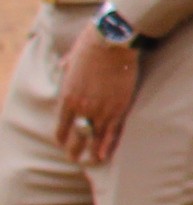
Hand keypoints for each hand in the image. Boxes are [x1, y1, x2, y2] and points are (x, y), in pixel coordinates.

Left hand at [53, 30, 136, 164]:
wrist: (112, 43)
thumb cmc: (90, 46)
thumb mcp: (70, 59)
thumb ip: (66, 68)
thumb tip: (62, 67)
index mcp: (67, 97)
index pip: (60, 125)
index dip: (61, 137)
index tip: (62, 143)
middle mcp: (82, 108)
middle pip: (75, 136)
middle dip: (73, 150)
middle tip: (74, 158)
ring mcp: (101, 110)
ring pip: (93, 138)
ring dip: (90, 152)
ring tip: (90, 161)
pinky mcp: (119, 108)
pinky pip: (111, 132)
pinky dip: (106, 146)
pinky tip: (103, 156)